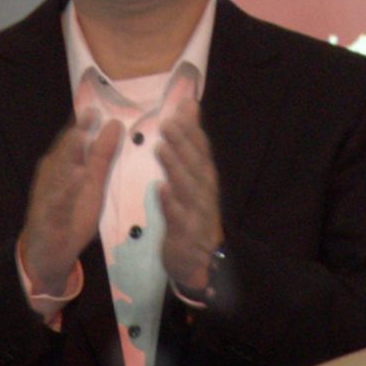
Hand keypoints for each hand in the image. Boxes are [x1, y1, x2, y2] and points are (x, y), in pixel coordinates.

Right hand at [18, 97, 118, 306]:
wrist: (47, 255)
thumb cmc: (70, 215)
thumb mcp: (92, 184)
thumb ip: (102, 156)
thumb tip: (114, 123)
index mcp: (63, 165)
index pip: (75, 140)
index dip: (85, 123)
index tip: (99, 103)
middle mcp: (52, 176)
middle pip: (64, 152)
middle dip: (76, 132)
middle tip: (90, 112)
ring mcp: (47, 195)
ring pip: (58, 173)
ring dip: (69, 155)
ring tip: (81, 137)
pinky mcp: (48, 217)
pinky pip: (57, 201)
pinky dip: (66, 189)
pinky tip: (76, 177)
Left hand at [150, 73, 223, 298]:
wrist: (199, 260)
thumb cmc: (191, 212)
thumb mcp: (193, 176)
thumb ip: (190, 141)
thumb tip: (189, 104)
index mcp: (204, 177)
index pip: (201, 149)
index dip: (192, 129)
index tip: (180, 108)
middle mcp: (203, 192)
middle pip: (194, 164)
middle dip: (183, 143)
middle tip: (167, 123)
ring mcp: (195, 213)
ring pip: (186, 188)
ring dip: (175, 168)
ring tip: (161, 148)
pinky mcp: (184, 233)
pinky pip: (176, 217)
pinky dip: (170, 203)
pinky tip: (160, 189)